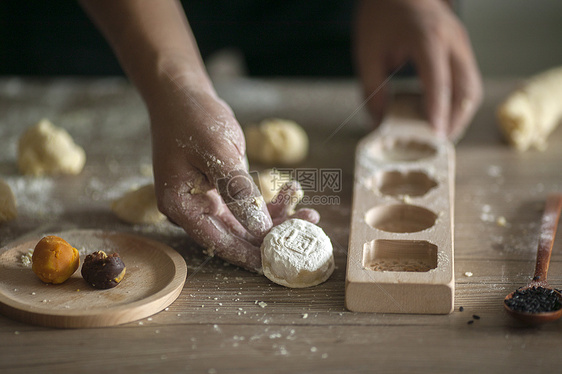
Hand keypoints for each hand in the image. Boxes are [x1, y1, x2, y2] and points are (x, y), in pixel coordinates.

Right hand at [148, 75, 317, 271]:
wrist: (183, 96)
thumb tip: (260, 228)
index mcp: (182, 206)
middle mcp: (193, 208)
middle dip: (272, 235)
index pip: (219, 241)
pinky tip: (292, 191)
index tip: (278, 262)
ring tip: (309, 212)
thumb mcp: (218, 153)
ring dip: (277, 218)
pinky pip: (247, 204)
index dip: (249, 254)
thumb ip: (237, 191)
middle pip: (236, 235)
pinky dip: (269, 201)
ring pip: (246, 221)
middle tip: (307, 230)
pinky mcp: (221, 190)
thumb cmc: (193, 119)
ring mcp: (207, 200)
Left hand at [354, 0, 482, 139]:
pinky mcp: (461, 47)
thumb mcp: (367, 52)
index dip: (437, 110)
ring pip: (473, 86)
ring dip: (461, 113)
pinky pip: (468, 79)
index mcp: (426, 37)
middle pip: (467, 87)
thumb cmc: (381, 14)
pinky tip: (443, 113)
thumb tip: (379, 121)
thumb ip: (372, 88)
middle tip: (438, 141)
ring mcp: (460, 42)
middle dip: (456, 119)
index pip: (438, 80)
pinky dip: (459, 100)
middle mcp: (451, 40)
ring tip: (442, 132)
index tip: (435, 135)